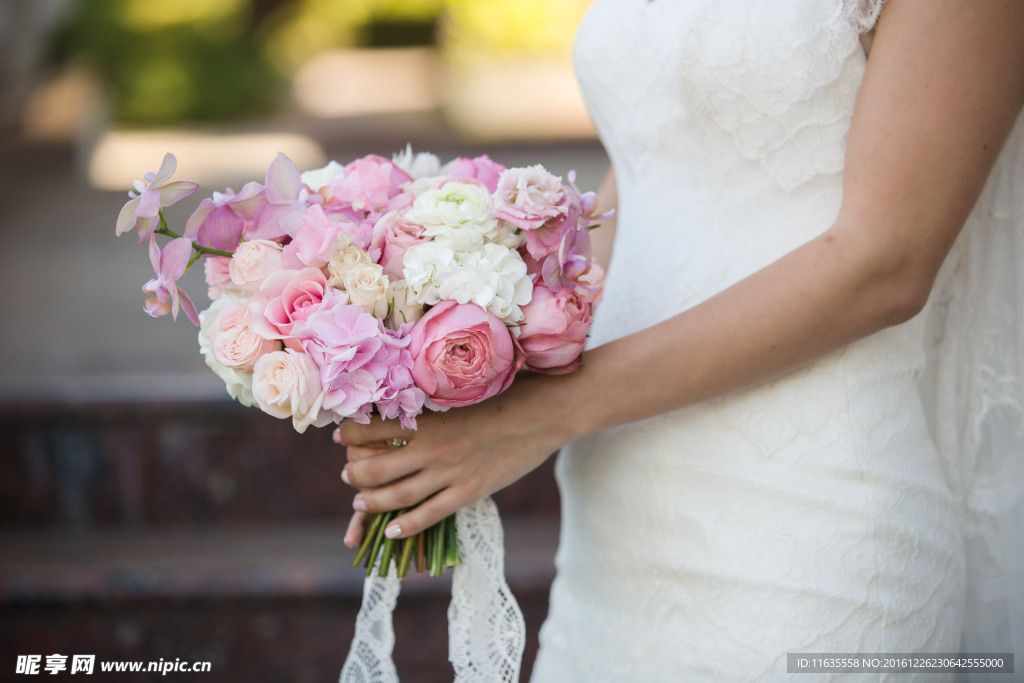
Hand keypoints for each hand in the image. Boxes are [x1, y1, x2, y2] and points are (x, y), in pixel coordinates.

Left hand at [336, 374, 568, 545]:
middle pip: (374, 468)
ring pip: (395, 496)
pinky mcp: (469, 492)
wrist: (546, 412)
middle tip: (346, 475)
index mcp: (429, 417)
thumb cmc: (508, 390)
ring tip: (359, 502)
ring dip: (370, 501)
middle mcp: (433, 448)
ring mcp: (450, 474)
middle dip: (354, 474)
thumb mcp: (464, 388)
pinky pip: (428, 515)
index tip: (341, 436)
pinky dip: (404, 526)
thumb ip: (435, 396)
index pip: (373, 428)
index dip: (350, 434)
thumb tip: (411, 391)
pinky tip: (391, 531)